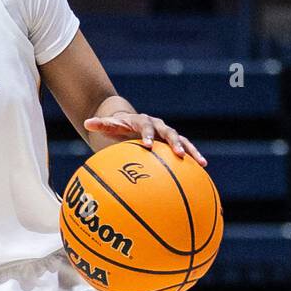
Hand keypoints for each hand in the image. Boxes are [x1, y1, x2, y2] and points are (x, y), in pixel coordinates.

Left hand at [83, 111, 205, 164]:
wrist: (132, 123)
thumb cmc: (119, 128)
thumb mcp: (110, 127)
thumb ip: (101, 125)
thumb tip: (87, 123)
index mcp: (143, 122)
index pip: (146, 126)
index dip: (148, 135)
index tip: (147, 145)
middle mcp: (159, 126)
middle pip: (169, 132)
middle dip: (174, 143)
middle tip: (179, 155)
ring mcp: (168, 134)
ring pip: (182, 140)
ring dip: (191, 151)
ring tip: (202, 163)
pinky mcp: (174, 142)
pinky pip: (186, 149)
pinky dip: (195, 157)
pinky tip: (204, 168)